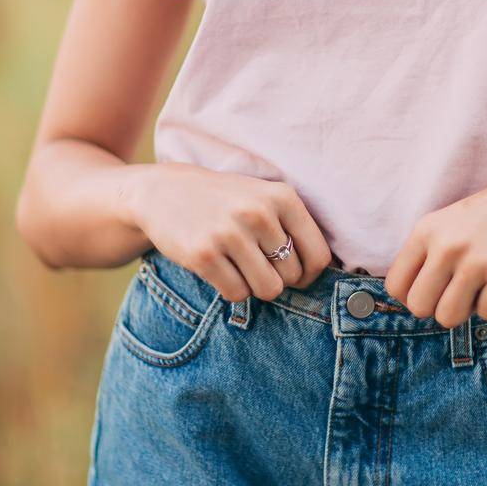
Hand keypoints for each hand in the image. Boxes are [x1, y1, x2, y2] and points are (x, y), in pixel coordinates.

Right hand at [126, 163, 332, 300]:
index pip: (318, 256)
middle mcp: (258, 213)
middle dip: (277, 278)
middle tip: (255, 263)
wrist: (163, 192)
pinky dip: (231, 289)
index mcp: (282, 197)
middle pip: (291, 277)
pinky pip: (237, 294)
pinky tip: (219, 268)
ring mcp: (230, 233)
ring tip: (240, 266)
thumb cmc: (225, 201)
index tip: (294, 273)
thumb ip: (295, 228)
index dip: (309, 274)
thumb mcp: (264, 199)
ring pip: (267, 290)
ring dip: (255, 286)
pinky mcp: (204, 254)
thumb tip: (324, 273)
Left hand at [383, 153, 486, 327]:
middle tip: (459, 291)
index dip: (413, 295)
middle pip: (419, 307)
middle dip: (438, 306)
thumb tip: (411, 304)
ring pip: (448, 317)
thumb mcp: (451, 223)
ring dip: (466, 309)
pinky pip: (486, 314)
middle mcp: (447, 245)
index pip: (395, 285)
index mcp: (427, 230)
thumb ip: (427, 255)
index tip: (434, 289)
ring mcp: (477, 261)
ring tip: (481, 286)